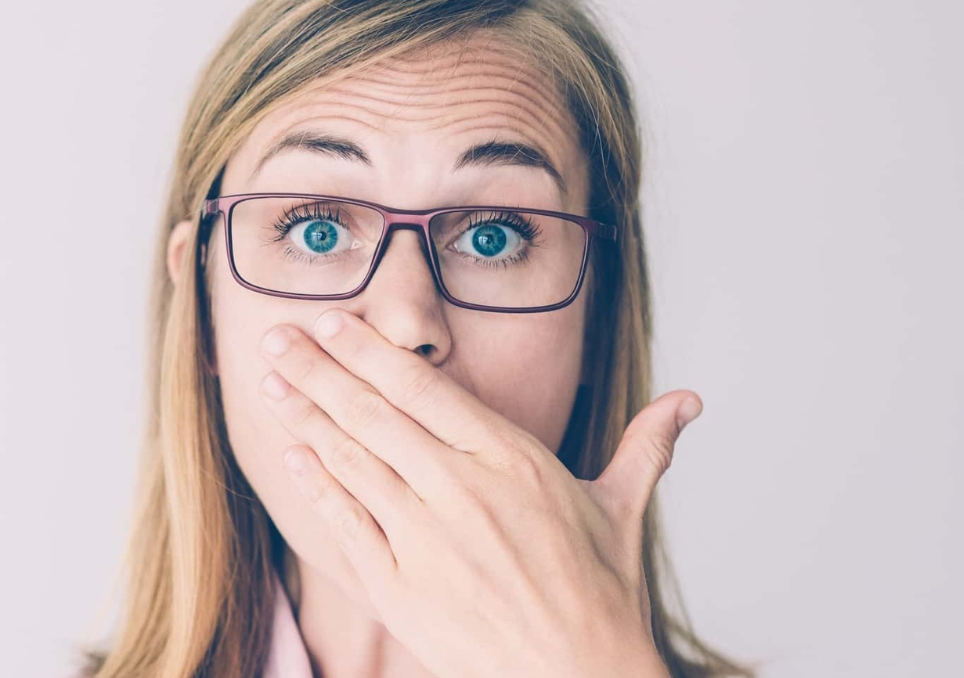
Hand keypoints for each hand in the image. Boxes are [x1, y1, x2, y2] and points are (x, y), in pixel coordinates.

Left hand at [257, 308, 700, 677]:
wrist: (578, 676)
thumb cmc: (599, 593)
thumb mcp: (621, 508)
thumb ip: (645, 444)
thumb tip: (691, 401)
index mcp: (510, 459)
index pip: (423, 390)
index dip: (370, 352)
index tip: (334, 322)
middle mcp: (461, 490)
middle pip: (374, 416)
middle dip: (319, 371)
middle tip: (278, 338)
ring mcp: (426, 539)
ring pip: (354, 463)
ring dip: (308, 419)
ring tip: (272, 385)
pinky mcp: (401, 588)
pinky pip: (349, 525)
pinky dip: (319, 488)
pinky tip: (295, 458)